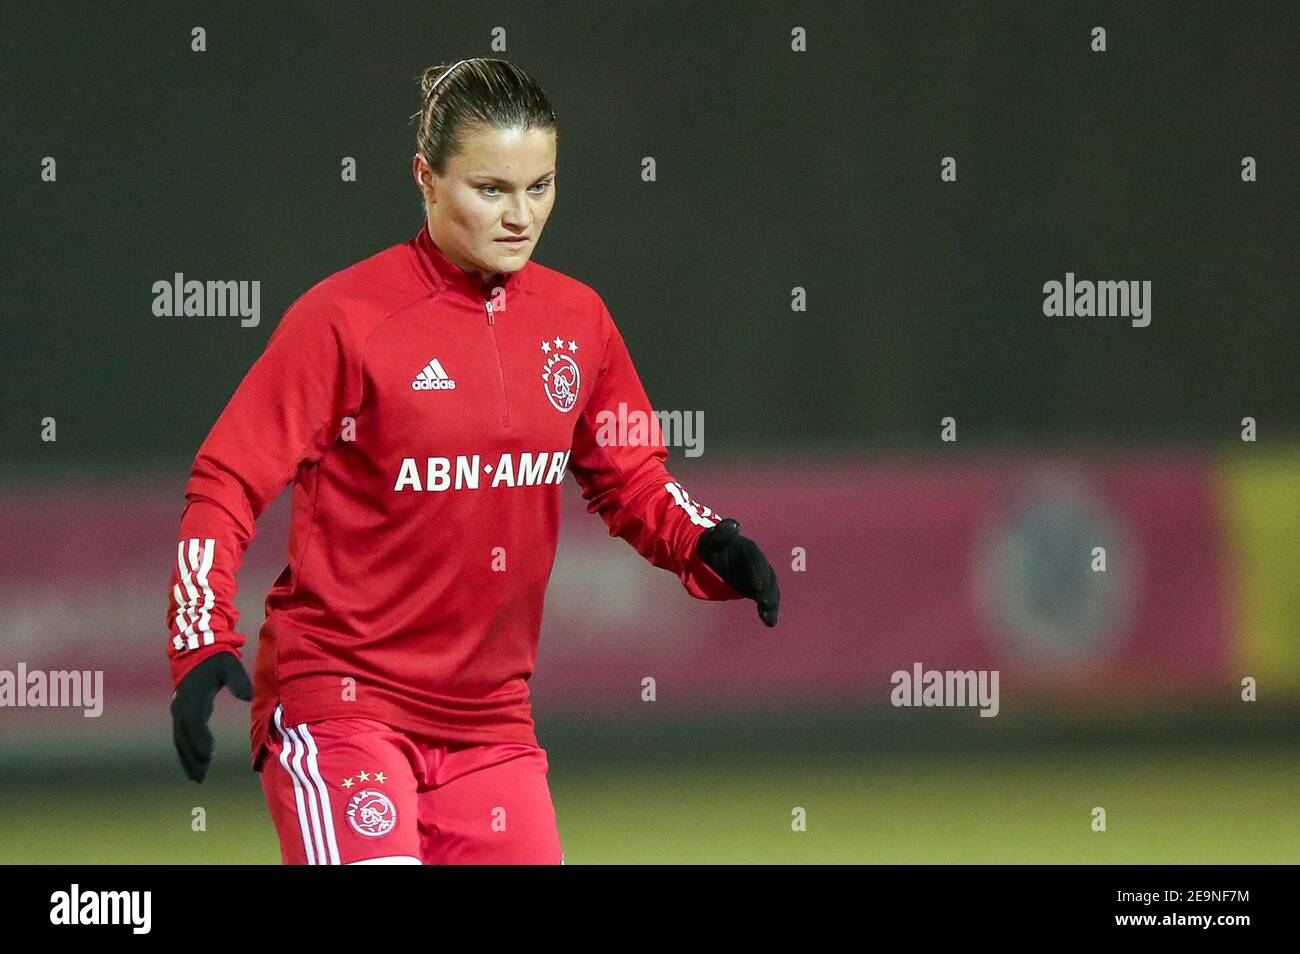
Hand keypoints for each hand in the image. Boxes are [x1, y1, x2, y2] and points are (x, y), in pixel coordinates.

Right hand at [171, 651, 252, 782]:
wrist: (196, 650)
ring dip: (187, 759)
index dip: (200, 739)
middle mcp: (182, 706)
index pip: (195, 722)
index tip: (209, 754)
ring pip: (180, 740)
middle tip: (202, 776)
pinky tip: (194, 765)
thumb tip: (248, 697)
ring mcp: (178, 709)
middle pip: (184, 736)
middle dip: (192, 757)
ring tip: (198, 778)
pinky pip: (180, 736)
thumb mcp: (230, 666)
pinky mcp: (179, 712)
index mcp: (194, 696)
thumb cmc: (217, 660)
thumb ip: (239, 682)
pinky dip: (185, 752)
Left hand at [696, 518, 779, 626]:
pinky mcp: (755, 588)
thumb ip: (722, 533)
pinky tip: (770, 622)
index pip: (756, 560)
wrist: (711, 555)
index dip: (758, 572)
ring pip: (769, 589)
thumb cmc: (711, 544)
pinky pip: (764, 599)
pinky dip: (768, 611)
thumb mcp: (712, 538)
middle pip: (767, 576)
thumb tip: (733, 524)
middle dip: (768, 590)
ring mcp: (758, 576)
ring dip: (770, 602)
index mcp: (749, 550)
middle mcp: (758, 563)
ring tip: (769, 618)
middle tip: (766, 603)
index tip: (758, 586)